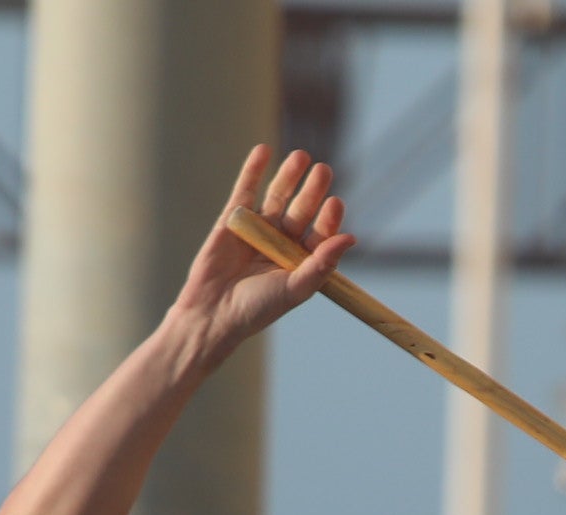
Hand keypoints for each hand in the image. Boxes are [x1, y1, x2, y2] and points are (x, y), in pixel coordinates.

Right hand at [169, 148, 351, 371]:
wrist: (213, 313)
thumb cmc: (258, 308)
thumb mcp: (295, 288)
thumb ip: (322, 264)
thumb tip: (351, 238)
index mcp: (300, 260)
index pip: (320, 233)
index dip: (328, 218)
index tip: (335, 203)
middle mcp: (282, 242)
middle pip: (301, 210)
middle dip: (312, 190)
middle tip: (324, 170)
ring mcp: (258, 229)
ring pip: (277, 197)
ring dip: (288, 176)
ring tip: (301, 156)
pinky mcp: (232, 220)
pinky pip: (245, 191)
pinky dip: (253, 171)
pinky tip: (263, 150)